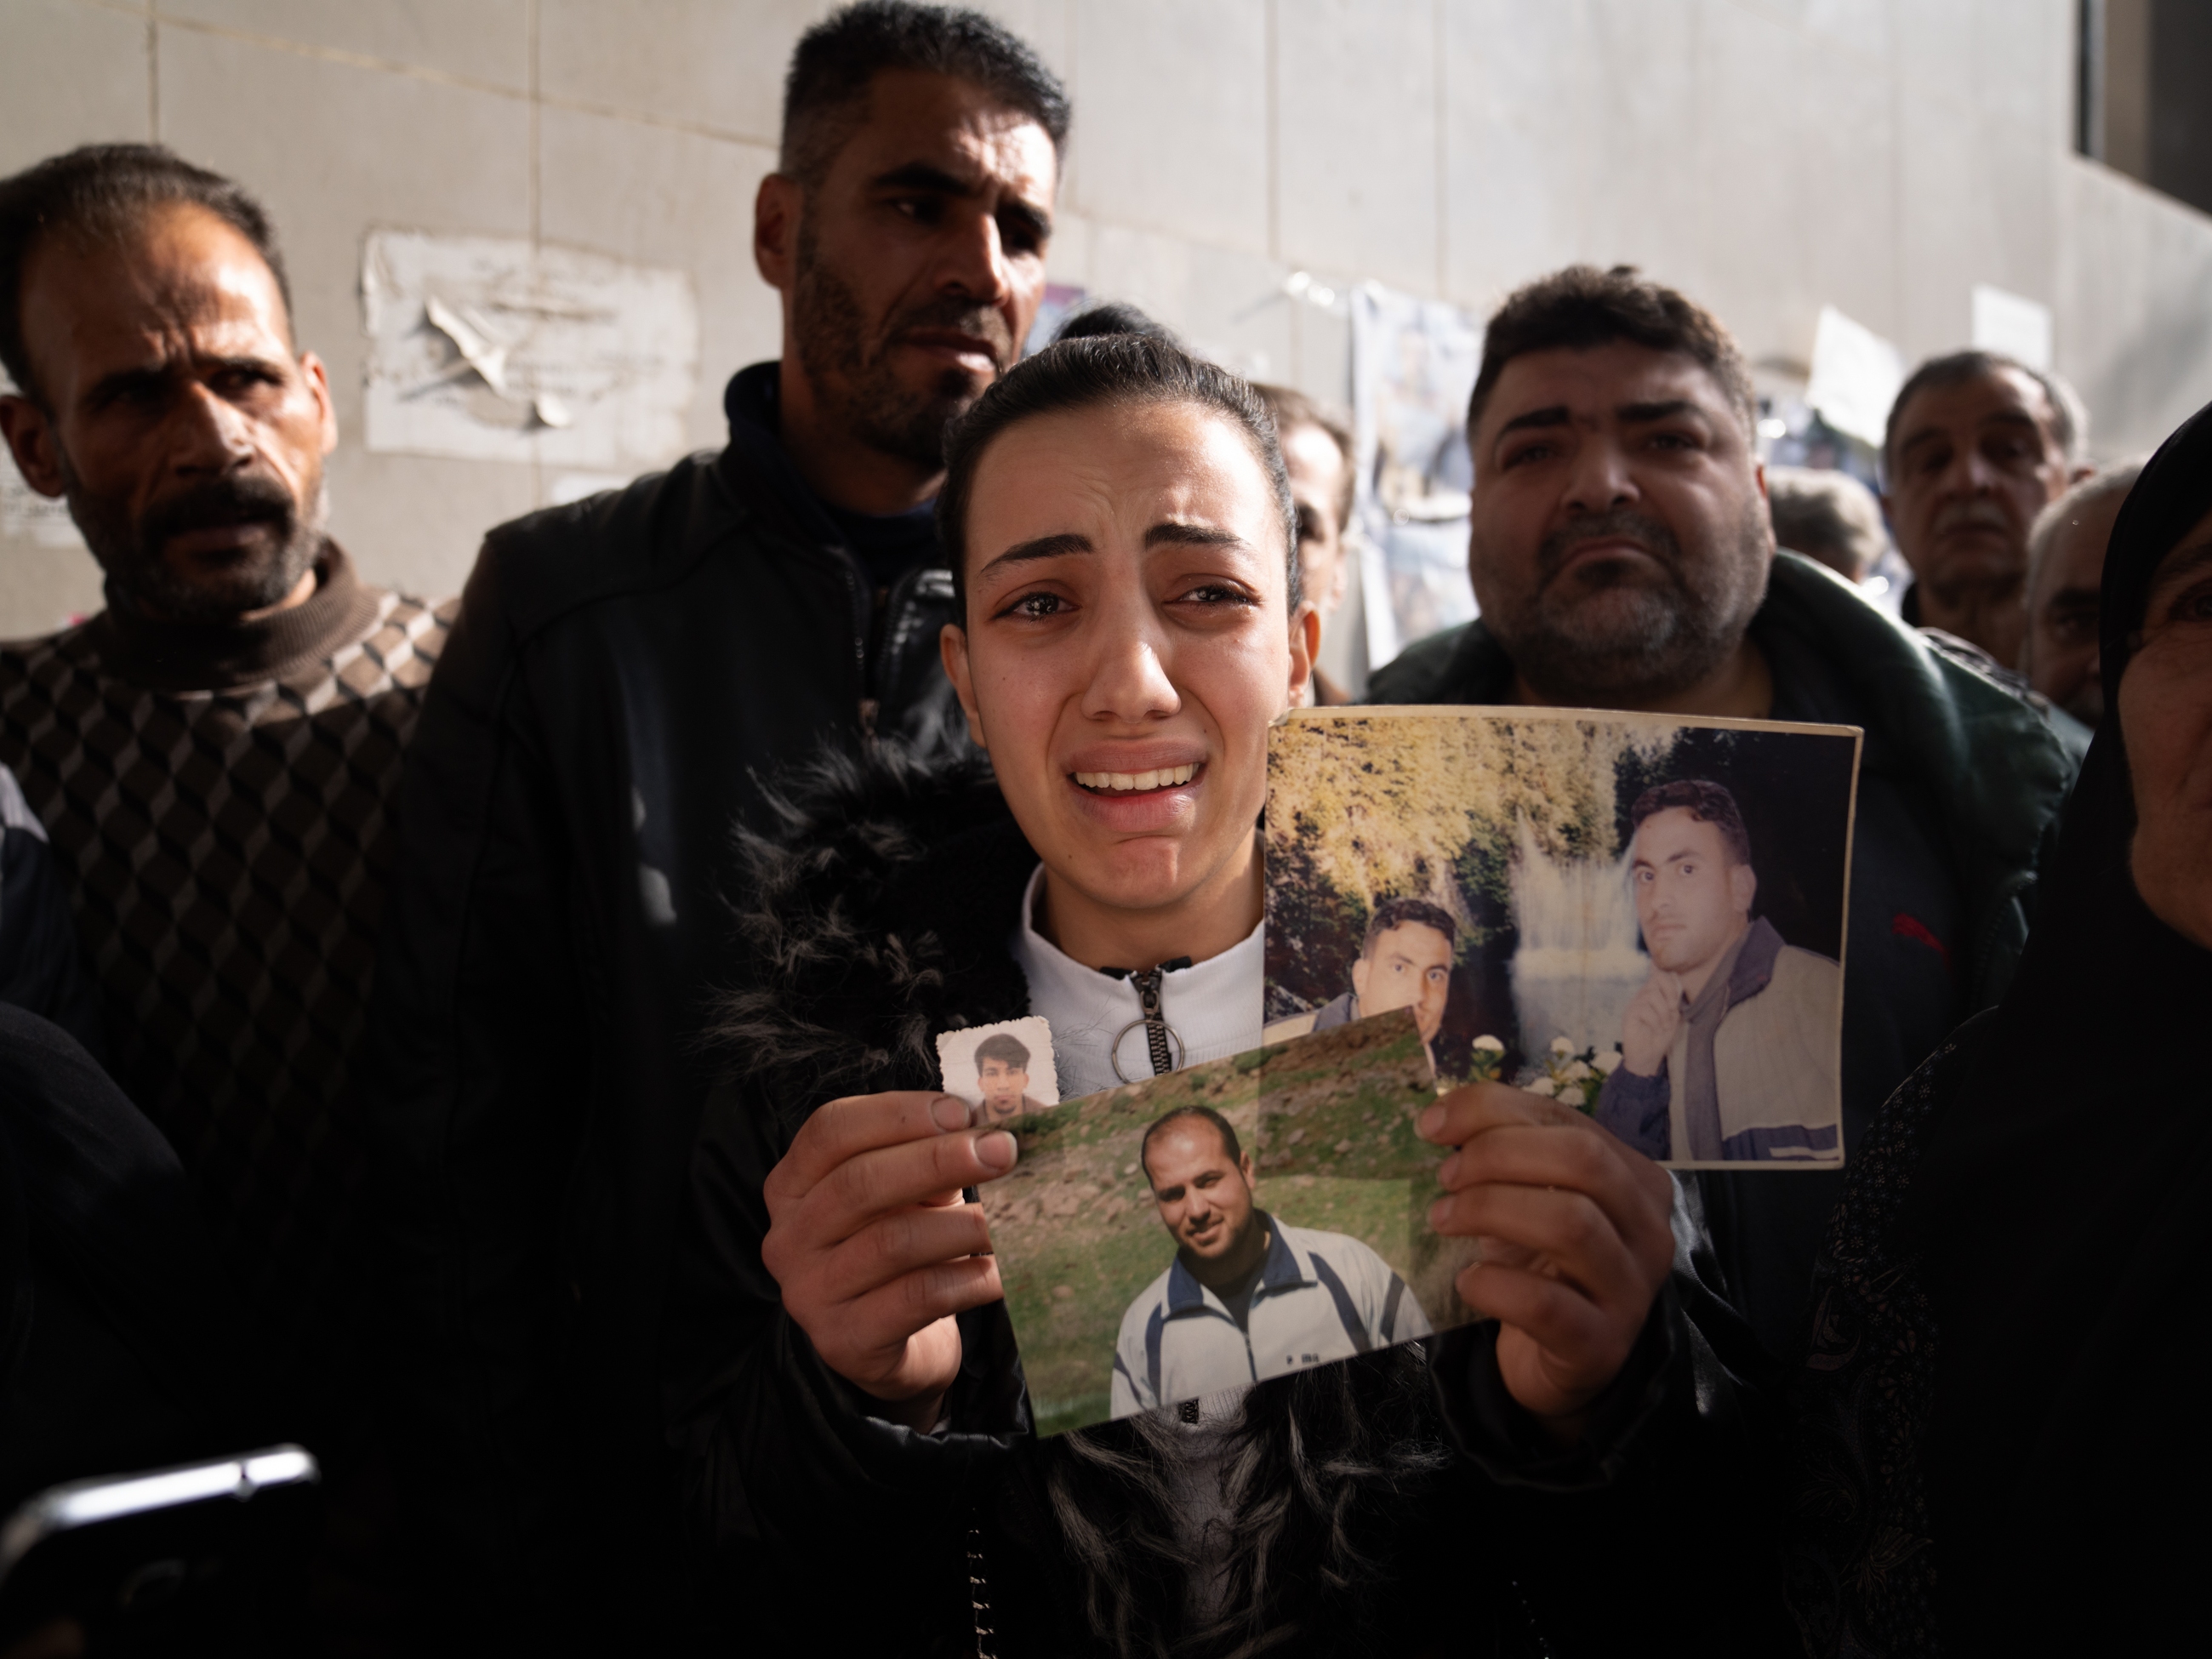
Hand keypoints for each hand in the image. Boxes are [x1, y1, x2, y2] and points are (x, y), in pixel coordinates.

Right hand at [760, 1091, 1018, 1431]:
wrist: (895, 1345)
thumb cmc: (902, 1249)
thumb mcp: (908, 1193)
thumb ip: (932, 1154)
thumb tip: (995, 1125)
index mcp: (792, 1185)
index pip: (831, 1130)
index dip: (898, 1114)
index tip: (963, 1112)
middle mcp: (789, 1237)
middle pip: (859, 1182)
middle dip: (939, 1160)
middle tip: (1003, 1151)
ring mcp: (811, 1293)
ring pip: (892, 1242)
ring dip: (965, 1223)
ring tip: (1016, 1217)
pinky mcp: (846, 1341)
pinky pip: (917, 1298)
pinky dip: (970, 1279)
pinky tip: (1004, 1270)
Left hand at [1419, 1083, 1674, 1440]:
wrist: (1561, 1362)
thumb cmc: (1542, 1265)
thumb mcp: (1529, 1197)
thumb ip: (1504, 1147)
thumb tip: (1440, 1117)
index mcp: (1635, 1179)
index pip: (1567, 1118)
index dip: (1492, 1111)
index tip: (1433, 1125)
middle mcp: (1648, 1229)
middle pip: (1583, 1160)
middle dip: (1498, 1156)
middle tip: (1446, 1177)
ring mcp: (1631, 1290)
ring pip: (1571, 1223)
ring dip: (1491, 1210)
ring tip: (1445, 1219)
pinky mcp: (1600, 1344)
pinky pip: (1547, 1304)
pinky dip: (1496, 1285)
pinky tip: (1469, 1281)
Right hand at [1619, 968, 1683, 1075]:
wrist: (1647, 1057)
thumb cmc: (1660, 1037)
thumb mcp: (1672, 1016)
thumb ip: (1672, 999)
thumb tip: (1673, 978)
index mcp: (1653, 994)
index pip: (1657, 974)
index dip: (1663, 970)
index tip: (1663, 969)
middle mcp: (1642, 996)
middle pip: (1657, 980)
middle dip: (1670, 994)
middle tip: (1673, 1010)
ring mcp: (1634, 1004)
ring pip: (1652, 996)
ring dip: (1664, 1013)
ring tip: (1664, 1026)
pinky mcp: (1629, 1014)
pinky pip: (1645, 1009)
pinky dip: (1655, 1021)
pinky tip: (1655, 1030)